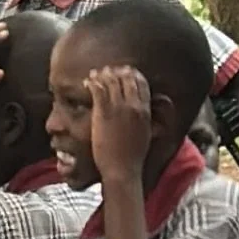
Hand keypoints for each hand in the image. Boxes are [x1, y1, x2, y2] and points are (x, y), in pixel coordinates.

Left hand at [88, 65, 154, 181]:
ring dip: (102, 74)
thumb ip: (148, 119)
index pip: (141, 83)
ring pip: (111, 81)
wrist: (122, 169)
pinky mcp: (103, 113)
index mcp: (145, 110)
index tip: (125, 71)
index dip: (132, 74)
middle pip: (126, 78)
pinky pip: (97, 90)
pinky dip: (92, 82)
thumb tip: (151, 114)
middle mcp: (133, 106)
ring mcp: (118, 109)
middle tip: (108, 69)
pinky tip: (87, 82)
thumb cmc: (133, 156)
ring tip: (95, 74)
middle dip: (117, 71)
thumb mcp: (147, 134)